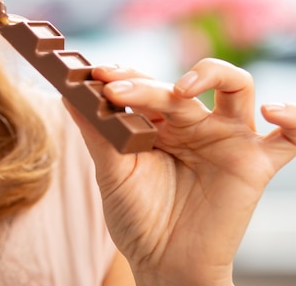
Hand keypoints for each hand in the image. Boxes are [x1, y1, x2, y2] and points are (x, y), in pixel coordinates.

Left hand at [64, 58, 295, 285]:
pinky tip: (274, 114)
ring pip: (236, 87)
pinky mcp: (254, 163)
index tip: (97, 76)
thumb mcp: (111, 172)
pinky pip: (289, 138)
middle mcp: (194, 124)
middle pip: (181, 85)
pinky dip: (293, 121)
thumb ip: (96, 132)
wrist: (163, 264)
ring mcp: (226, 139)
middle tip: (116, 90)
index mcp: (159, 122)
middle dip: (147, 85)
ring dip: (214, 75)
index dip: (125, 75)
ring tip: (183, 88)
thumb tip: (67, 93)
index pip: (146, 84)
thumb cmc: (136, 218)